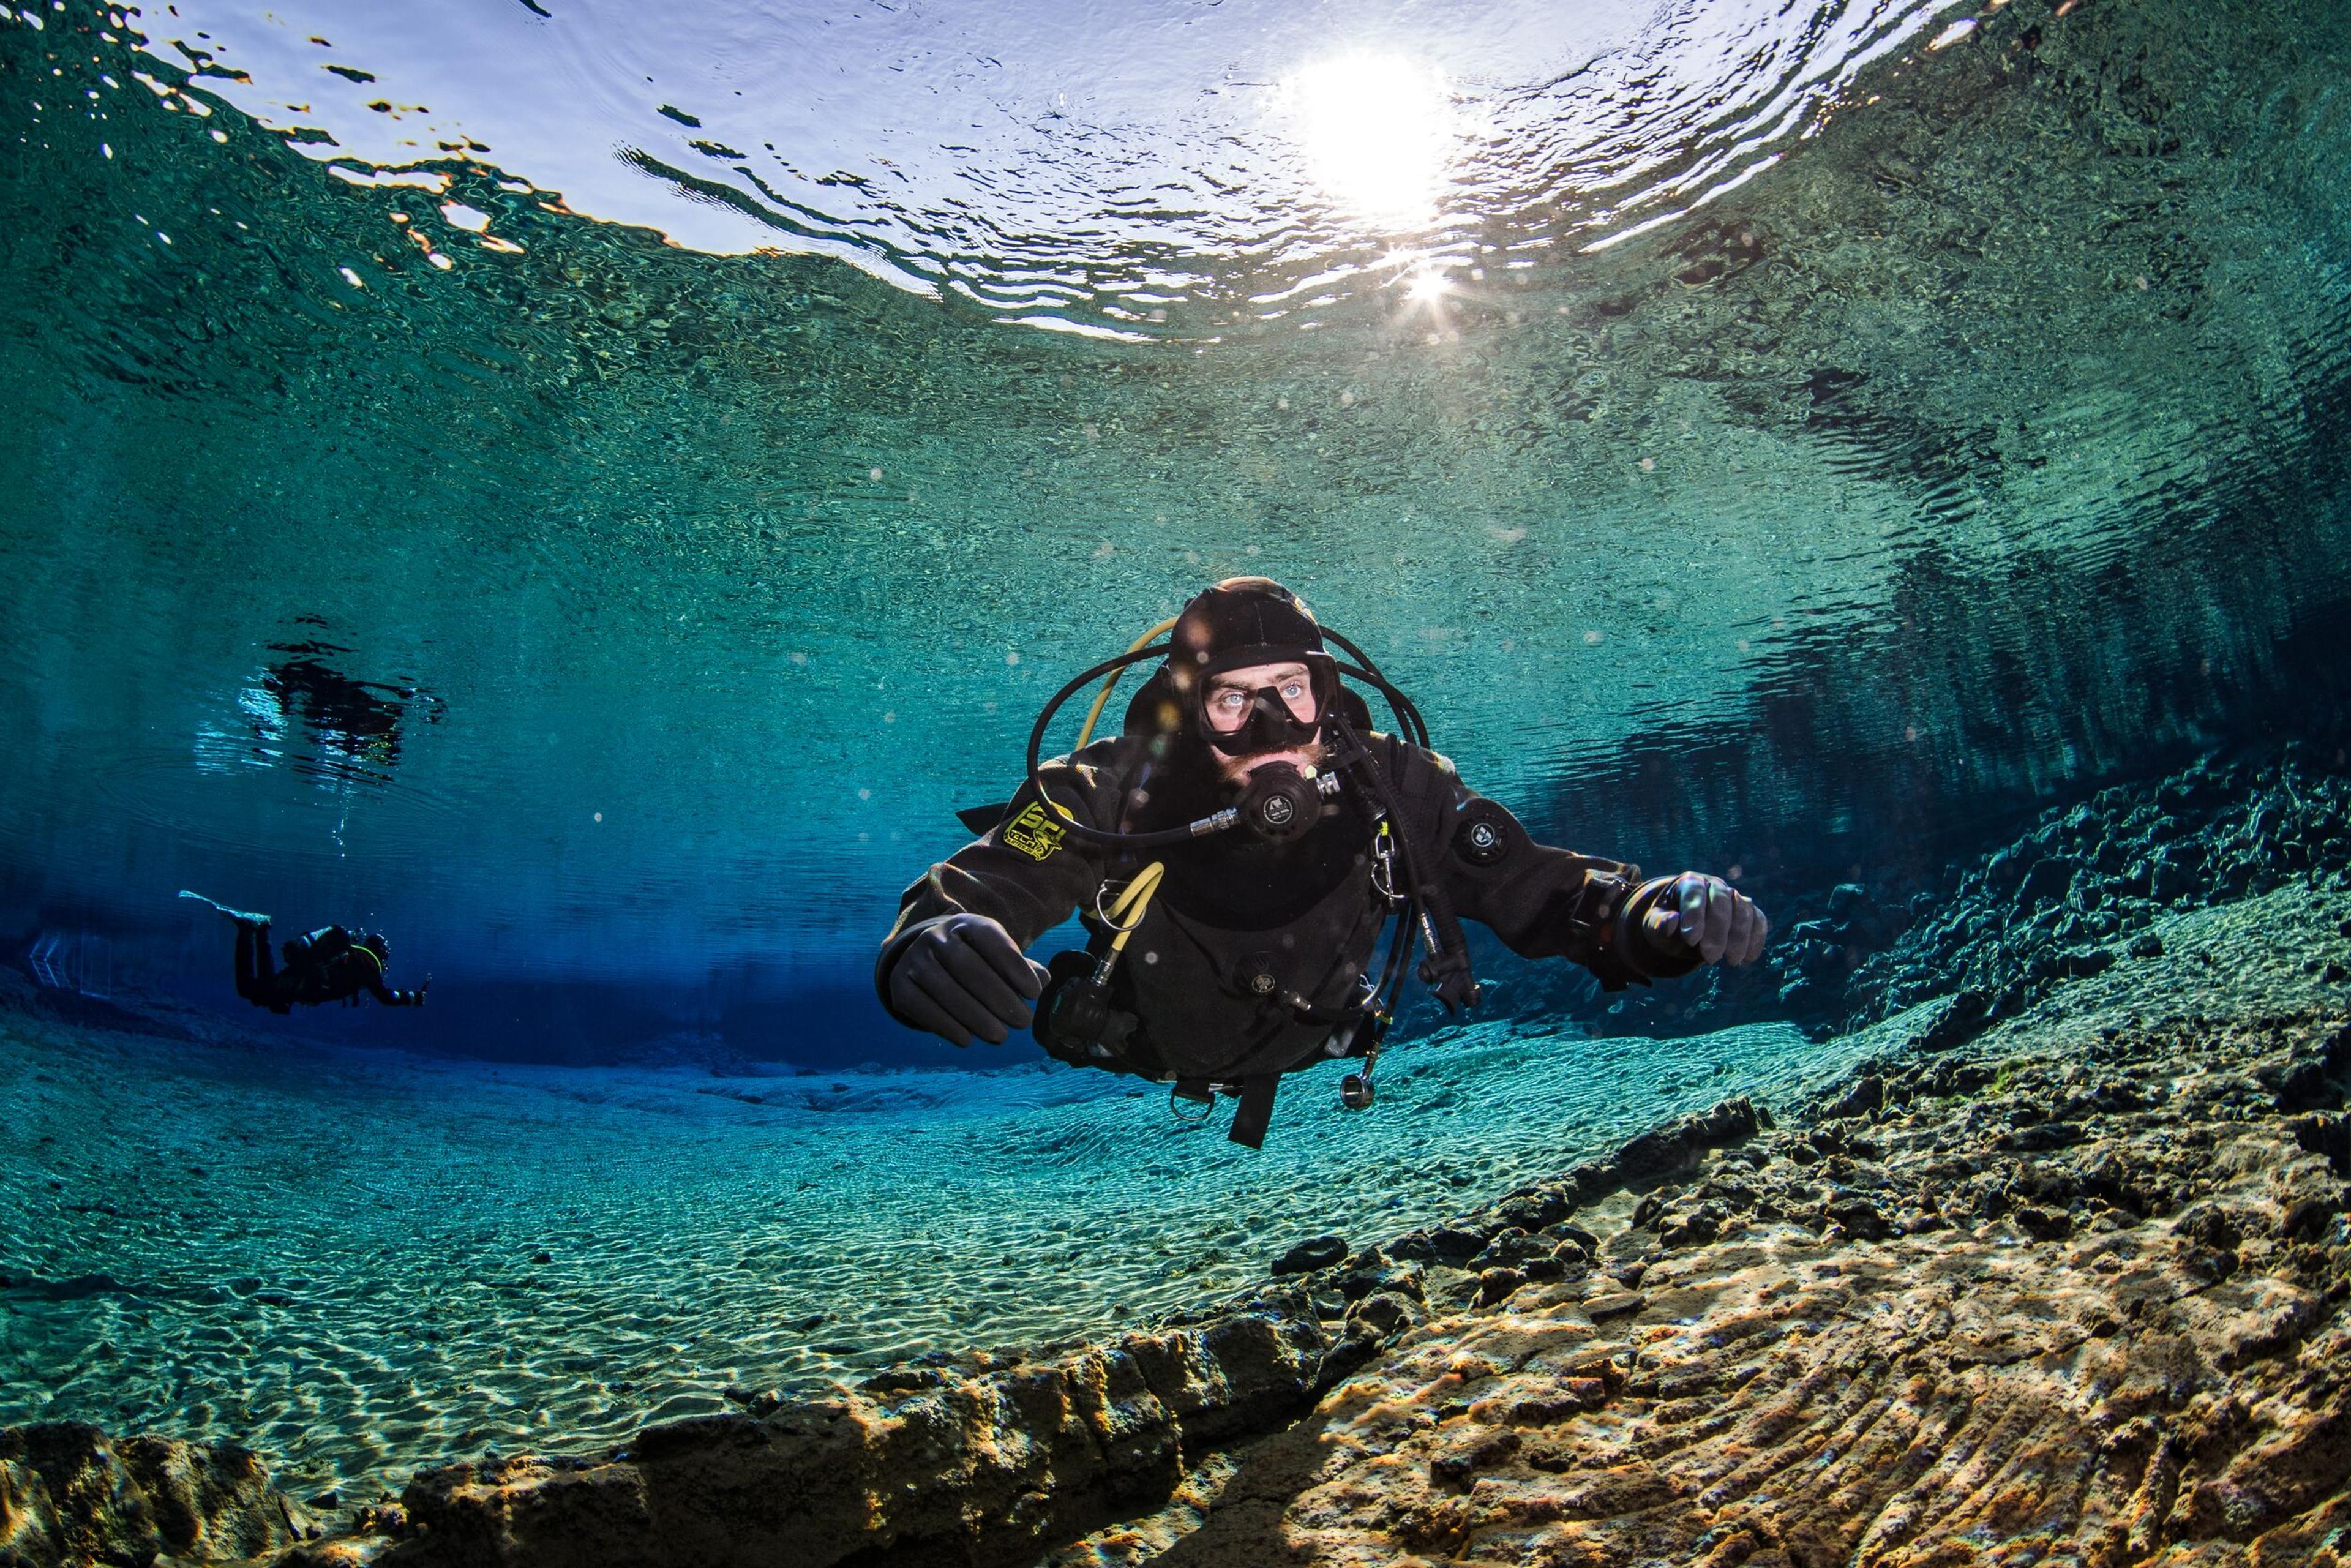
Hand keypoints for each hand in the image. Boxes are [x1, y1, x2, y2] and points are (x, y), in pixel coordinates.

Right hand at [888, 914, 1049, 1046]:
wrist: (926, 960)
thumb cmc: (977, 961)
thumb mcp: (998, 957)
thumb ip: (1022, 968)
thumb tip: (1044, 979)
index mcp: (967, 924)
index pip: (991, 941)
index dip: (1015, 967)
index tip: (1034, 993)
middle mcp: (937, 937)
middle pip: (968, 967)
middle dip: (999, 997)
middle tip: (1022, 1022)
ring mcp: (915, 959)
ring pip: (945, 989)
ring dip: (976, 1017)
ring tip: (1000, 1036)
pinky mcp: (900, 984)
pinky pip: (922, 1007)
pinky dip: (946, 1026)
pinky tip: (967, 1040)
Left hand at [1642, 873, 1767, 965]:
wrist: (1687, 925)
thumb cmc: (1669, 924)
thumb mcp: (1655, 925)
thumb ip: (1659, 924)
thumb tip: (1671, 923)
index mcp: (1689, 882)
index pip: (1694, 892)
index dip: (1694, 915)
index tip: (1691, 940)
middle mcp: (1714, 884)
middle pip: (1721, 901)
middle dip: (1717, 931)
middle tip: (1711, 958)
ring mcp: (1734, 896)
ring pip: (1743, 910)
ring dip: (1739, 936)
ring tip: (1731, 961)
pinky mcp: (1749, 911)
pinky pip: (1758, 920)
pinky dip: (1756, 938)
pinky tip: (1749, 958)